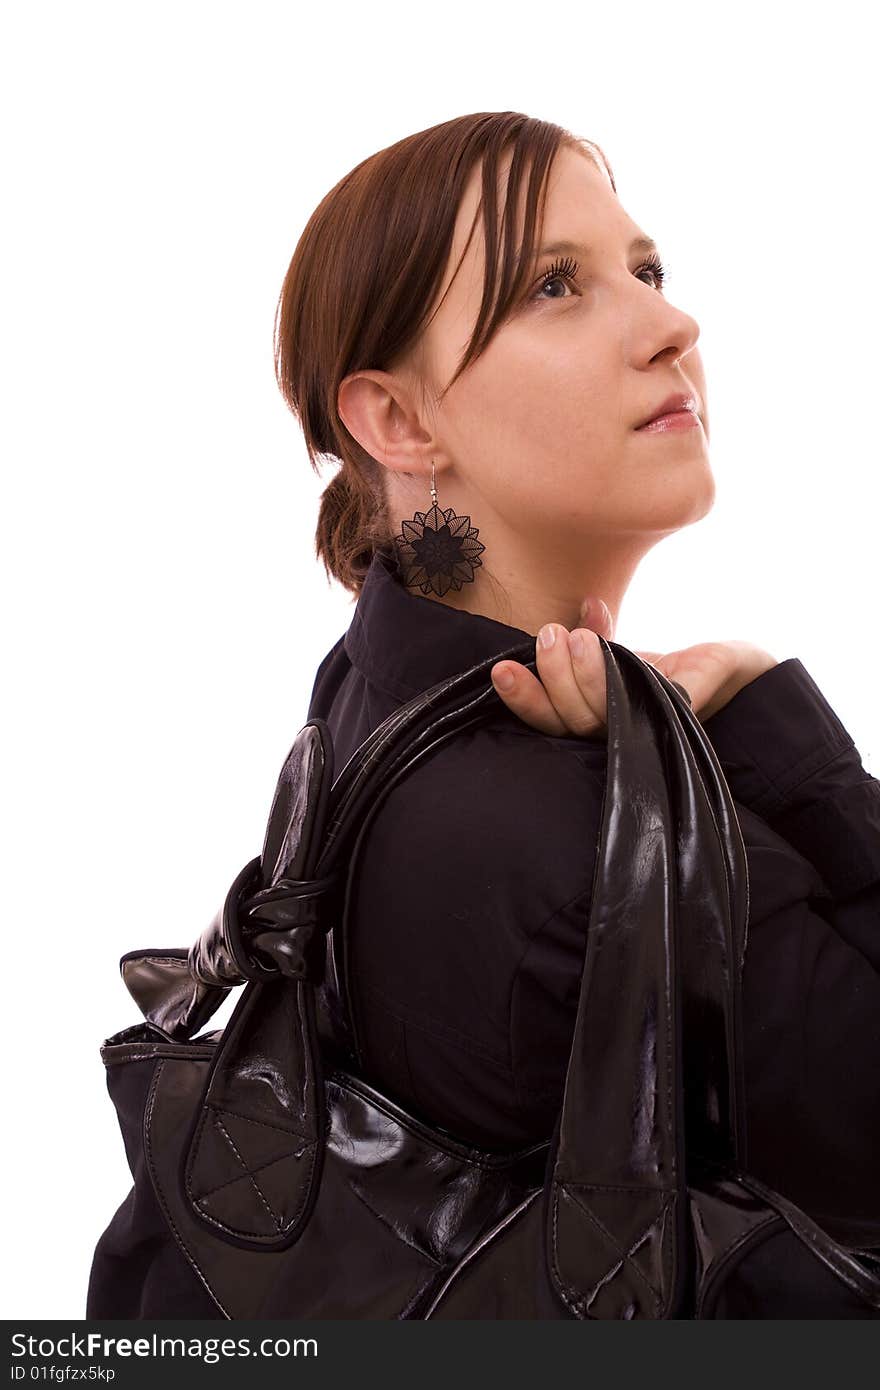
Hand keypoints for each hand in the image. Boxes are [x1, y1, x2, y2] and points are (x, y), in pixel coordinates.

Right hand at [489, 598, 778, 738]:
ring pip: (602, 713)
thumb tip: (573, 612)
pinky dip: (623, 662)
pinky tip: (603, 631)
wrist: (726, 667)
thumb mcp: (612, 651)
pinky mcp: (682, 708)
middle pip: (573, 719)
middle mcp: (617, 732)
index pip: (550, 720)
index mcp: (591, 721)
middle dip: (554, 676)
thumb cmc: (660, 666)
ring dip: (582, 671)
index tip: (500, 669)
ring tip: (575, 636)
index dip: (523, 699)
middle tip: (549, 636)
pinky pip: (648, 693)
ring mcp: (649, 726)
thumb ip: (587, 639)